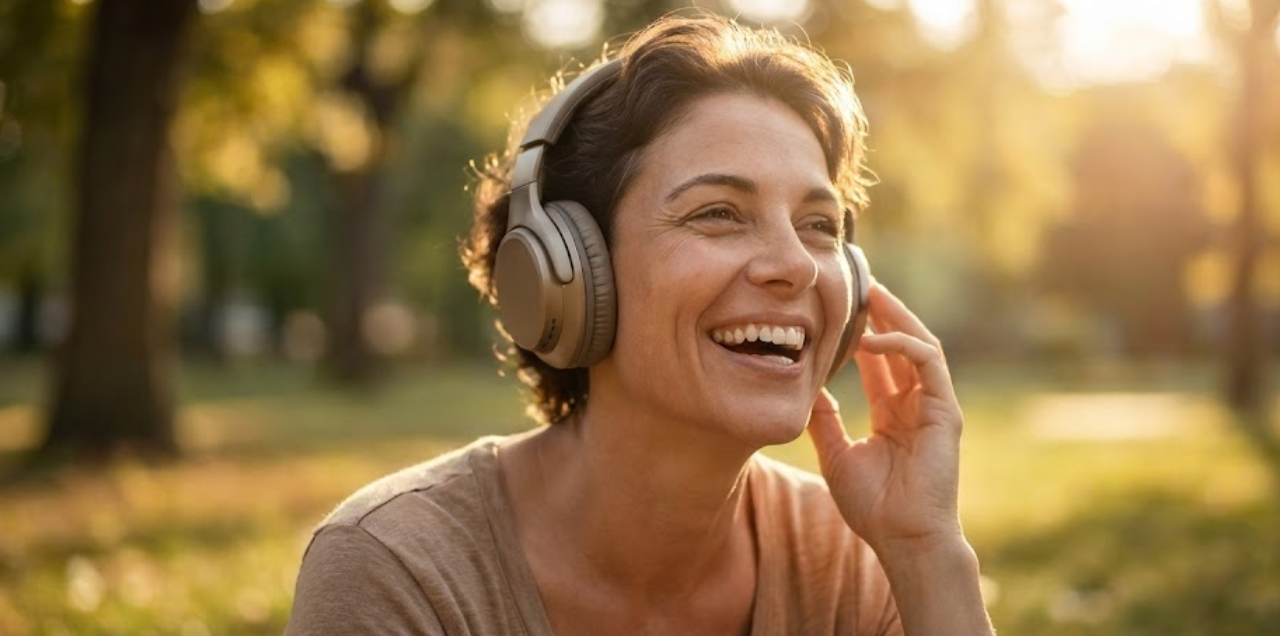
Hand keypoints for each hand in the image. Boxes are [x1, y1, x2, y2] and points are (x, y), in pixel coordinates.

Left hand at [806, 281, 965, 555]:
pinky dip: (901, 345)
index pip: (879, 361)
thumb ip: (825, 419)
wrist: (903, 538)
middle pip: (901, 344)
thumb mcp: (836, 454)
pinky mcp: (946, 411)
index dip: (862, 332)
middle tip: (858, 281)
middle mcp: (916, 404)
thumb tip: (806, 389)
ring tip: (871, 293)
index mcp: (894, 413)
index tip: (840, 307)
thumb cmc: (874, 506)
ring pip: (920, 344)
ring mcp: (934, 405)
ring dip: (896, 317)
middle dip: (882, 312)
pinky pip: (927, 363)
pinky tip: (872, 340)